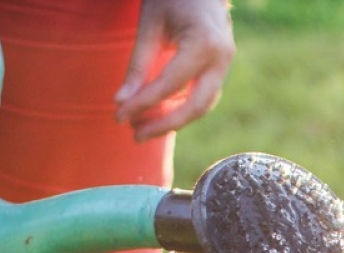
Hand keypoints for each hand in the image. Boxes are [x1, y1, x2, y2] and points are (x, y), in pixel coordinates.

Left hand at [114, 0, 234, 141]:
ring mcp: (225, 64)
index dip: (142, 104)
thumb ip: (137, 65)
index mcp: (203, 44)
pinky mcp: (220, 67)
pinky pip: (203, 96)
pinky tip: (158, 111)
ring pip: (202, 106)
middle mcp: (221, 58)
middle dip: (164, 125)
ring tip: (142, 127)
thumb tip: (121, 102)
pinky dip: (181, 107)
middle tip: (135, 135)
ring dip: (173, 120)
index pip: (169, 85)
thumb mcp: (149, 26)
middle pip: (195, 107)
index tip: (118, 116)